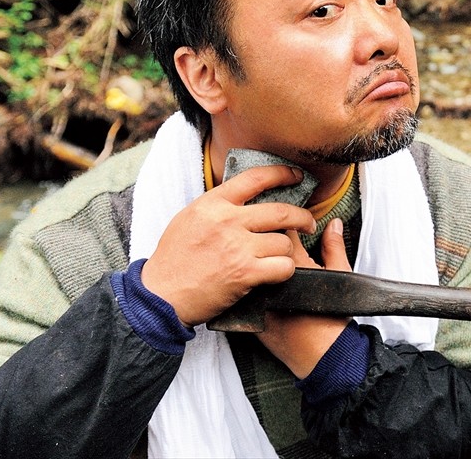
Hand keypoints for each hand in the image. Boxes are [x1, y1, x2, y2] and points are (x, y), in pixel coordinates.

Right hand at [140, 164, 316, 325]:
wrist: (161, 296)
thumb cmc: (173, 259)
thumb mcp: (189, 218)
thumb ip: (218, 206)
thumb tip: (248, 196)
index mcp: (213, 203)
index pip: (256, 178)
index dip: (283, 174)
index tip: (297, 176)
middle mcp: (227, 221)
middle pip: (281, 211)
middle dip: (302, 217)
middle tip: (308, 223)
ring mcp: (238, 247)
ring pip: (284, 242)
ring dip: (286, 251)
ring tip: (279, 256)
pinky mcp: (245, 273)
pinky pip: (283, 266)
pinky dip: (285, 271)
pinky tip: (277, 273)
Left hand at [257, 218, 352, 378]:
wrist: (322, 355)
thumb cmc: (332, 318)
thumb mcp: (340, 275)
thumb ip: (334, 245)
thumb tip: (333, 223)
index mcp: (293, 264)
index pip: (281, 229)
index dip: (283, 220)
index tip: (286, 218)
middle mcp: (270, 278)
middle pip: (258, 244)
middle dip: (262, 234)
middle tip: (269, 233)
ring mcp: (256, 295)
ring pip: (246, 265)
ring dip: (250, 256)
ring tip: (257, 253)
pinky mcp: (248, 312)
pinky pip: (241, 288)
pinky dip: (245, 279)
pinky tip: (250, 277)